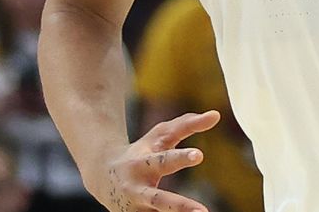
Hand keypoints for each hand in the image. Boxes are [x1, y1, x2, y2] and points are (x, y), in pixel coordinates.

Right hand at [91, 110, 219, 211]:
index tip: (199, 155)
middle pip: (159, 200)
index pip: (164, 160)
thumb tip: (216, 115)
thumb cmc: (141, 151)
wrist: (103, 176)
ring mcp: (134, 209)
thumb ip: (187, 125)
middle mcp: (137, 189)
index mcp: (142, 164)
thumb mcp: (160, 136)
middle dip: (179, 206)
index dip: (181, 158)